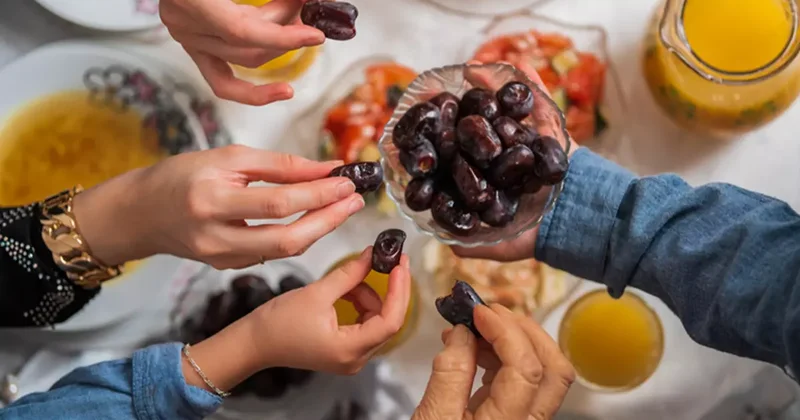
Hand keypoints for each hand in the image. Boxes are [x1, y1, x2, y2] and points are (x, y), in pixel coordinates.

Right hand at [73, 144, 362, 268]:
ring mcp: (221, 259)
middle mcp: (216, 237)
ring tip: (342, 206)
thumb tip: (324, 168)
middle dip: (329, 220)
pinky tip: (313, 220)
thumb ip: (277, 165)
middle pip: (287, 239)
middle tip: (356, 200)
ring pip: (284, 251)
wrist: (140, 214)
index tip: (347, 181)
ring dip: (318, 229)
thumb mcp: (227, 158)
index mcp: (211, 201)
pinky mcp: (227, 267)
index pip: (279, 202)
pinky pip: (271, 254)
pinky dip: (296, 237)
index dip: (318, 193)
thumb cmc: (182, 176)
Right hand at [160, 0, 324, 104]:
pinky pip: (222, 79)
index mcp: (191, 0)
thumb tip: (304, 1)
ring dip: (276, 43)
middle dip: (285, 30)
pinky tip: (282, 90)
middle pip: (248, 45)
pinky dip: (253, 89)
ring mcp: (186, 37)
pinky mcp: (193, 45)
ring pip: (244, 58)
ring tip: (296, 19)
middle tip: (306, 8)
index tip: (314, 35)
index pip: (241, 31)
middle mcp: (184, 23)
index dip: (283, 37)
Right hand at [253, 248, 410, 372]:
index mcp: (349, 350)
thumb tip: (372, 256)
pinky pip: (364, 323)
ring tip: (348, 280)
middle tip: (392, 262)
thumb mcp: (317, 293)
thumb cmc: (278, 324)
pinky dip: (360, 303)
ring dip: (368, 295)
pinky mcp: (344, 349)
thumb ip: (349, 274)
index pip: (390, 321)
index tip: (401, 267)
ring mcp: (351, 356)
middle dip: (387, 290)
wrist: (254, 342)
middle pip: (387, 321)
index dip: (399, 292)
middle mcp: (355, 359)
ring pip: (376, 319)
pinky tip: (345, 291)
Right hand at [413, 304, 574, 419]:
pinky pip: (526, 383)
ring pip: (546, 375)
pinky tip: (479, 351)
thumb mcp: (432, 419)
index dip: (505, 330)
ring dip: (517, 340)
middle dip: (525, 330)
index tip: (477, 312)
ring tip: (478, 329)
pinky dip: (508, 358)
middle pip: (554, 369)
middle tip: (490, 313)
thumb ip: (449, 375)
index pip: (526, 367)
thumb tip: (464, 334)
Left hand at [452, 60, 577, 262]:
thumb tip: (445, 242)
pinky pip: (540, 106)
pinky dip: (532, 86)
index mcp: (489, 181)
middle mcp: (505, 160)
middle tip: (444, 92)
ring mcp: (526, 145)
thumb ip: (472, 243)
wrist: (581, 224)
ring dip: (491, 91)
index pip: (461, 159)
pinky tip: (519, 66)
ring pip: (505, 114)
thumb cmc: (538, 237)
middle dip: (463, 111)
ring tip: (473, 70)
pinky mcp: (550, 134)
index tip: (428, 130)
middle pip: (479, 131)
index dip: (444, 144)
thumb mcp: (500, 246)